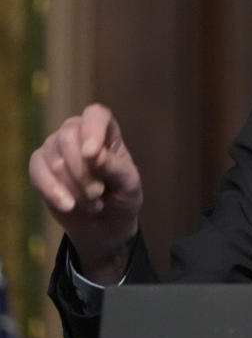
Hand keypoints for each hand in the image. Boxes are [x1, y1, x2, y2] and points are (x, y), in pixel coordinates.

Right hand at [29, 104, 142, 284]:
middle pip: (69, 137)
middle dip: (83, 171)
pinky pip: (38, 172)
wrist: (105, 223)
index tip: (92, 154)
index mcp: (106, 130)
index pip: (96, 115)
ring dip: (74, 187)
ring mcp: (56, 147)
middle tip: (98, 194)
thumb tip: (93, 154)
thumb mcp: (128, 184)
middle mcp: (78, 131)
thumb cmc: (122, 196)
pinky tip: (68, 206)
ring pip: (55, 159)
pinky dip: (53, 191)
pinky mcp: (39, 166)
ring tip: (93, 203)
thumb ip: (113, 167)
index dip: (92, 130)